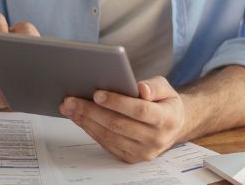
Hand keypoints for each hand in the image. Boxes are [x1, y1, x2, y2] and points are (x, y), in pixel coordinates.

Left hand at [59, 76, 188, 162]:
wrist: (174, 126)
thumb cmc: (165, 103)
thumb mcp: (166, 88)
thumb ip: (154, 86)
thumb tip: (141, 89)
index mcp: (167, 119)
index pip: (140, 111)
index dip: (117, 102)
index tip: (97, 93)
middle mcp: (156, 139)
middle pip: (119, 125)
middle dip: (92, 111)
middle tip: (71, 100)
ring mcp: (143, 152)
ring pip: (109, 136)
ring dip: (86, 121)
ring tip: (70, 107)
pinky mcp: (131, 158)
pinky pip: (107, 144)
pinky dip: (91, 130)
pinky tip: (79, 118)